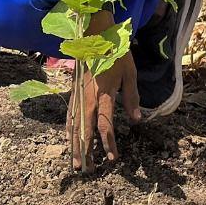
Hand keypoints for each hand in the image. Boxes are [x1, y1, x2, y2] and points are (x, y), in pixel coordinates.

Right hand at [67, 51, 140, 168]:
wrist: (95, 35)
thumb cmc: (116, 53)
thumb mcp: (130, 72)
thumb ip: (132, 97)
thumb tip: (136, 120)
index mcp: (104, 93)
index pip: (104, 124)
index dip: (108, 143)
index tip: (112, 158)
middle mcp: (88, 97)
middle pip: (85, 129)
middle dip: (86, 151)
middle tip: (88, 170)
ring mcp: (78, 95)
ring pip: (74, 125)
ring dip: (75, 145)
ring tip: (76, 163)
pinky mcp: (73, 92)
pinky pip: (69, 115)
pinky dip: (69, 131)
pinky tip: (69, 141)